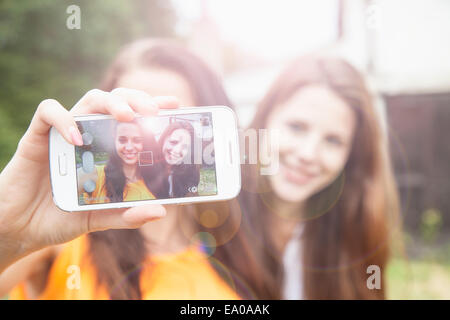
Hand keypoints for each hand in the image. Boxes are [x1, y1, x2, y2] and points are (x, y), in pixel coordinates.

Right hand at [0, 88, 178, 272]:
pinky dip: (64, 119)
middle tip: (154, 111)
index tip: (173, 104)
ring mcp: (63, 134)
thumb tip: (160, 211)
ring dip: (110, 103)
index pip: (131, 118)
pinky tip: (77, 138)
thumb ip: (126, 214)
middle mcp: (87, 136)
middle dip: (136, 99)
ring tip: (127, 118)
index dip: (150, 105)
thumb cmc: (59, 217)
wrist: (20, 229)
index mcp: (103, 149)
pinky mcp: (36, 138)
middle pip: (115, 101)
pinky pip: (48, 113)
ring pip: (89, 100)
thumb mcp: (98, 218)